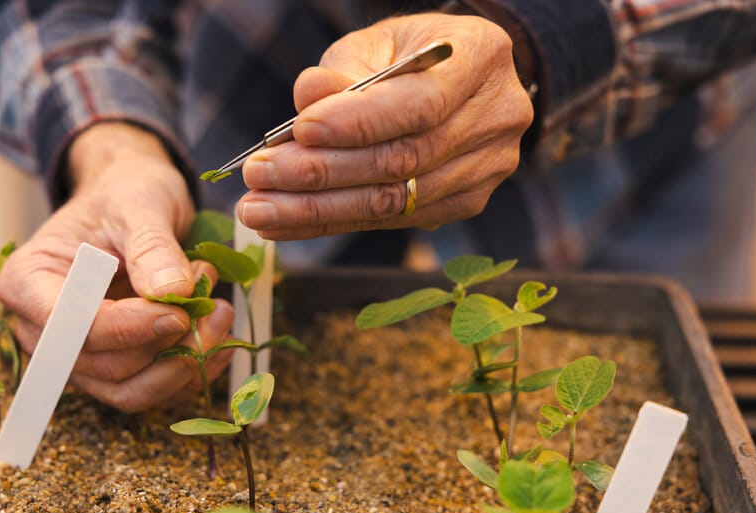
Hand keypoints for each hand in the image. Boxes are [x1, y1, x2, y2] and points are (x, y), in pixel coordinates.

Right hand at [0, 122, 234, 412]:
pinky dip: (189, 373)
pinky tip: (217, 337)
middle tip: (213, 302)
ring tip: (219, 315)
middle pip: (103, 365)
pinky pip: (150, 390)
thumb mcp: (140, 203)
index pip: (70, 327)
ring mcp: (78, 355)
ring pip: (128, 390)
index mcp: (28, 281)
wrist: (133, 201)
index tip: (179, 311)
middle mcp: (43, 329)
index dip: (128, 328)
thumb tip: (172, 292)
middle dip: (166, 344)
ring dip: (183, 364)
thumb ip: (152, 247)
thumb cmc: (125, 194)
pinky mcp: (113, 368)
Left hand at [236, 13, 532, 239]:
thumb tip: (308, 100)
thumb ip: (342, 70)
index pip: (421, 103)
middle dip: (323, 173)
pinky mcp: (465, 203)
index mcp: (482, 58)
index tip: (300, 131)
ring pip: (396, 201)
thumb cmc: (408, 54)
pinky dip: (332, 224)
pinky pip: (392, 221)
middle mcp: (497, 118)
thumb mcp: (375, 44)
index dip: (359, 123)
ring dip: (318, 209)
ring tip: (259, 209)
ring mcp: (487, 168)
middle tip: (260, 175)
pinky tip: (285, 224)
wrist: (457, 81)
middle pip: (405, 160)